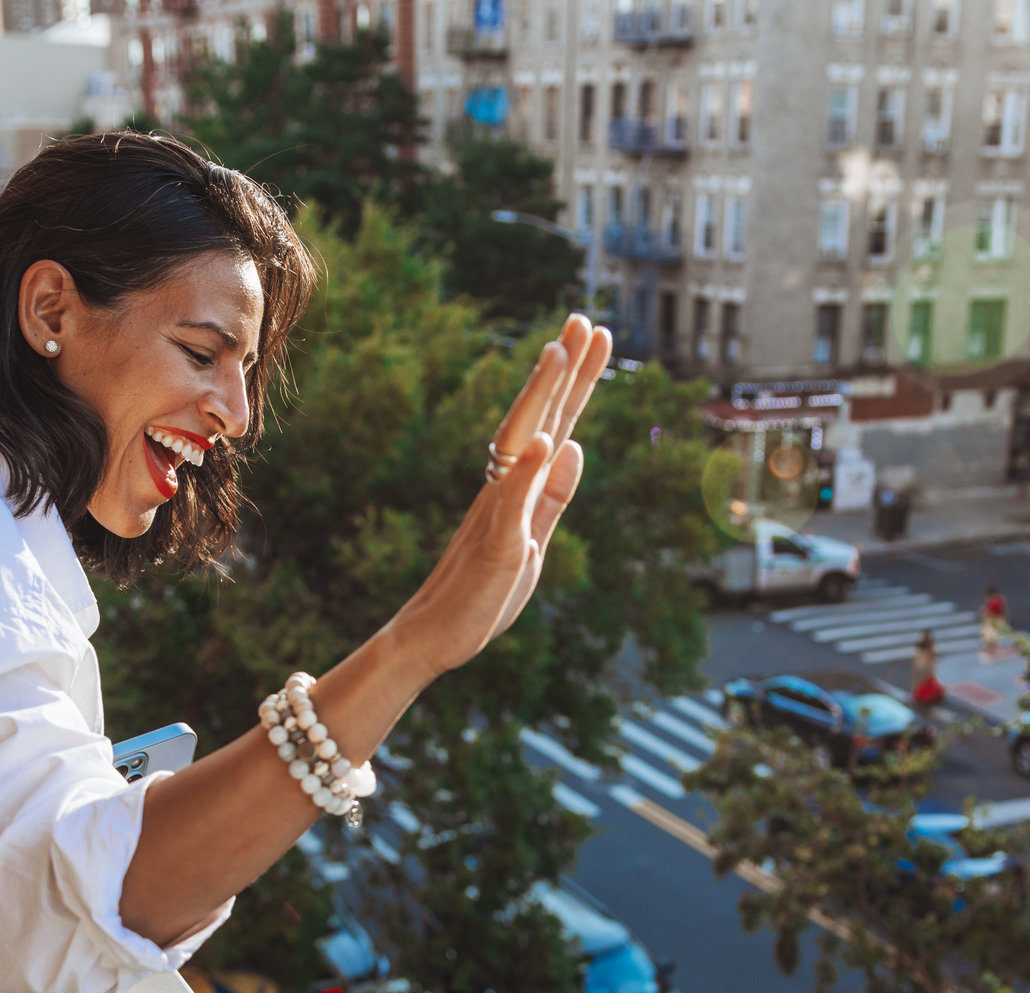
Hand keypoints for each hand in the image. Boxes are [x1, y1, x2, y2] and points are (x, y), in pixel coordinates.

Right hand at [391, 313, 612, 677]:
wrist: (433, 637)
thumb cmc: (482, 592)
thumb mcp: (531, 541)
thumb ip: (551, 495)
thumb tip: (574, 443)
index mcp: (519, 488)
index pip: (555, 423)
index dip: (577, 380)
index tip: (596, 334)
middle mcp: (505, 489)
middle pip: (539, 419)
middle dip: (564, 371)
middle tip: (584, 319)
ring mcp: (497, 514)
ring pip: (520, 444)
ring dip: (541, 399)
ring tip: (559, 352)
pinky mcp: (493, 547)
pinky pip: (511, 504)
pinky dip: (528, 471)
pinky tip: (548, 441)